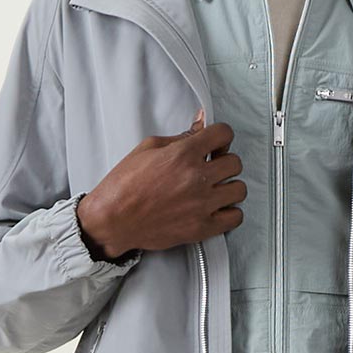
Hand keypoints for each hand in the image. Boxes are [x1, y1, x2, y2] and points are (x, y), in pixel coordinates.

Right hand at [76, 109, 244, 258]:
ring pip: (239, 190)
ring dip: (229, 186)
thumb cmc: (124, 186)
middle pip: (235, 163)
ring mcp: (201, 205)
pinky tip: (218, 208)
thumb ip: (180, 137)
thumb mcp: (149, 148)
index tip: (216, 143)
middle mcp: (196, 179)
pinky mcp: (201, 228)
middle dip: (224, 161)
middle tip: (213, 166)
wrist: (113, 220)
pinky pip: (234, 217)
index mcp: (183, 154)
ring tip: (216, 188)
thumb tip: (200, 124)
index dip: (221, 136)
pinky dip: (230, 212)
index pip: (223, 134)